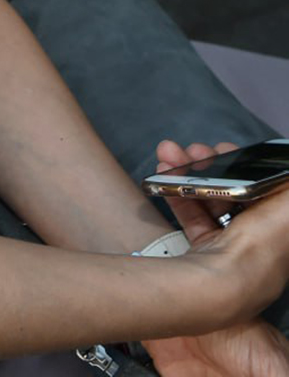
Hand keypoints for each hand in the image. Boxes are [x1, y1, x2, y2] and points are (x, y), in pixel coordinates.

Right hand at [143, 141, 288, 375]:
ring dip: (188, 173)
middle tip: (196, 149)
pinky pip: (189, 214)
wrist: (213, 289)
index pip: (261, 190)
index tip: (225, 149)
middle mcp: (256, 241)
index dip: (243, 166)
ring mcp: (228, 247)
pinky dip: (175, 192)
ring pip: (209, 199)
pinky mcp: (202, 250)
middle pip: (233, 192)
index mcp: (279, 232)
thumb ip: (285, 187)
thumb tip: (286, 168)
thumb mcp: (284, 213)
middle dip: (211, 165)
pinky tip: (163, 175)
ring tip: (170, 153)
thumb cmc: (254, 253)